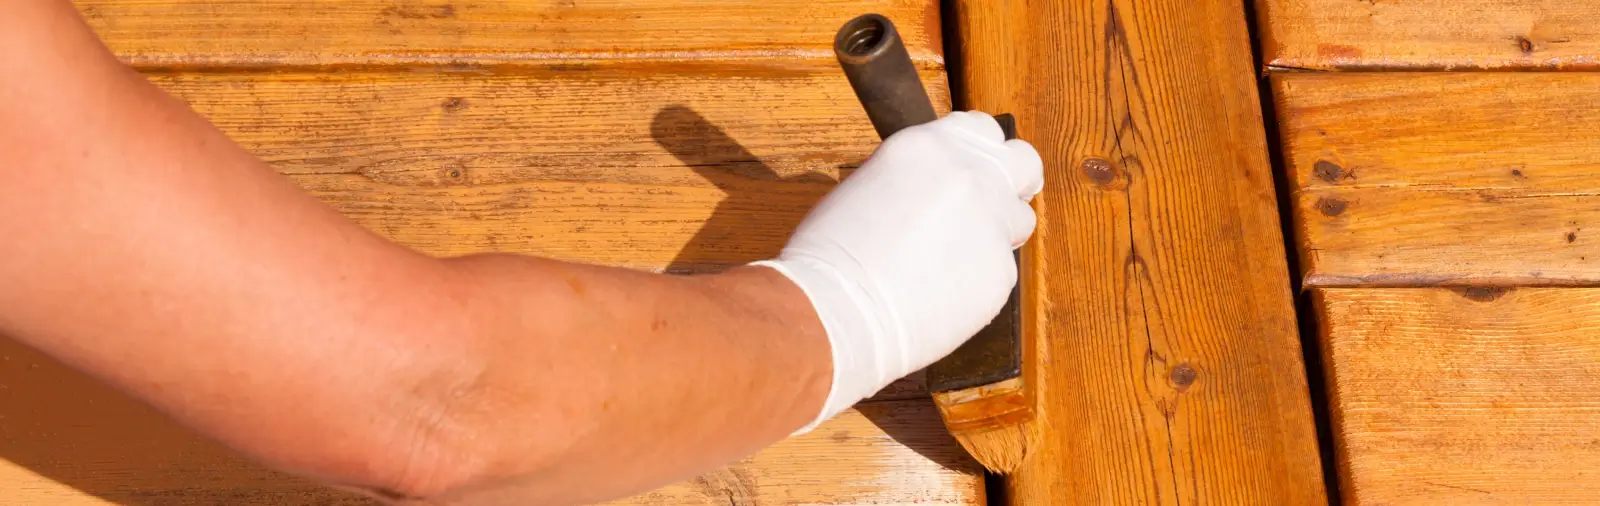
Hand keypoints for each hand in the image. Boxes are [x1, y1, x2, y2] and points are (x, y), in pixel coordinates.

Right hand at [753, 111, 1044, 429]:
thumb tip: (937, 193)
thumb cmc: (832, 256)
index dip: (982, 153)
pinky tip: (940, 292)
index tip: (978, 170)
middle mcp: (968, 175)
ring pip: (1019, 219)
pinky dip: (977, 281)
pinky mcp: (1000, 272)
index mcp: (928, 145)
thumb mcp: (869, 186)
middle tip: (996, 205)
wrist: (836, 310)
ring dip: (997, 234)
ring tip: (955, 258)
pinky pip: (1000, 270)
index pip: (982, 129)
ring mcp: (990, 223)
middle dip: (1014, 180)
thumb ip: (918, 180)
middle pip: (1023, 161)